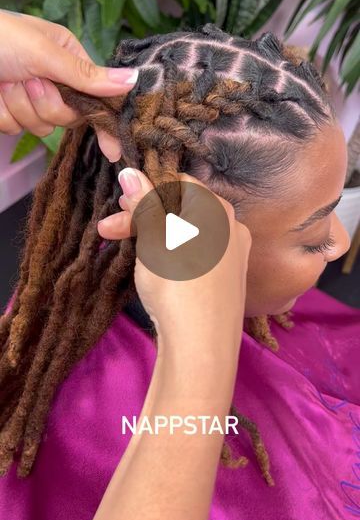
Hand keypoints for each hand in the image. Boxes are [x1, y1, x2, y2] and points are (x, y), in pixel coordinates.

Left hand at [0, 10, 137, 160]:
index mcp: (67, 58)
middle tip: (30, 82)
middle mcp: (51, 79)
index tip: (113, 150)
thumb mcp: (44, 53)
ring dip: (21, 106)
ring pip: (41, 126)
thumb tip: (133, 80)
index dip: (103, 121)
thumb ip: (86, 75)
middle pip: (68, 116)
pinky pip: (15, 128)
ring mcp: (28, 98)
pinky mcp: (7, 112)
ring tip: (6, 81)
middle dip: (47, 104)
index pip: (95, 95)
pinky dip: (3, 113)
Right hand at [98, 167, 251, 360]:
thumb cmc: (176, 282)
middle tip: (110, 231)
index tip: (119, 207)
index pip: (178, 183)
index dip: (145, 191)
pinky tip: (157, 271)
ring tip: (129, 252)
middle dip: (143, 217)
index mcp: (217, 208)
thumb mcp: (152, 239)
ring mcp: (234, 255)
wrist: (202, 347)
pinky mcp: (230, 281)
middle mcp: (232, 226)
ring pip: (188, 235)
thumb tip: (131, 172)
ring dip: (155, 238)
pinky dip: (175, 257)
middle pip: (181, 210)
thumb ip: (143, 204)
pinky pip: (199, 256)